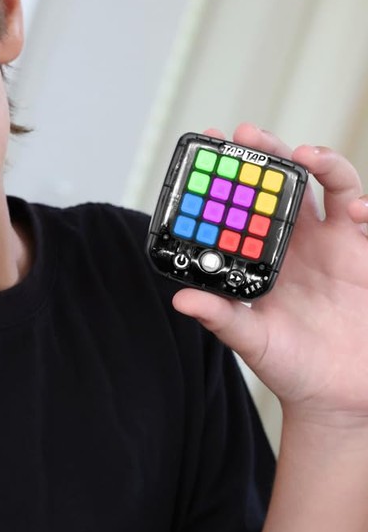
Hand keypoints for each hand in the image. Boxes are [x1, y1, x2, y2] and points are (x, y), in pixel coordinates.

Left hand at [172, 123, 367, 424]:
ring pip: (329, 189)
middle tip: (250, 134)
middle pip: (283, 184)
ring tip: (303, 155)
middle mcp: (296, 244)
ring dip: (320, 164)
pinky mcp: (365, 256)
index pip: (245, 205)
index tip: (212, 148)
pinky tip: (351, 208)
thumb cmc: (290, 366)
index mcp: (263, 256)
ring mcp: (333, 246)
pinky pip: (367, 220)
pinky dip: (362, 205)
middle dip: (269, 154)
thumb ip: (221, 317)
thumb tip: (182, 298)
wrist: (337, 396)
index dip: (231, 175)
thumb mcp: (250, 340)